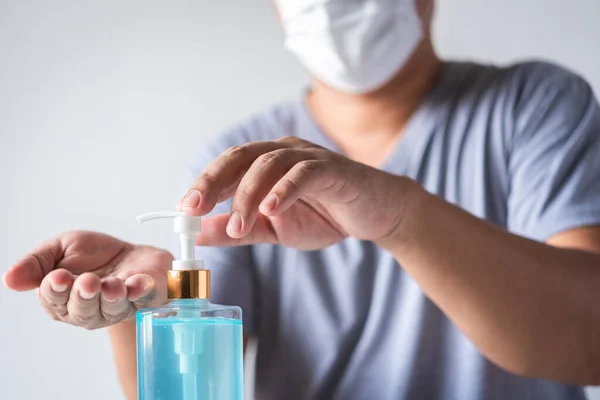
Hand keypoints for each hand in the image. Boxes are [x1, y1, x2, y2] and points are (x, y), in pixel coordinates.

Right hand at [3, 231, 172, 329]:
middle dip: (83, 296)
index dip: (55, 290)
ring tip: (111, 284)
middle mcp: (90, 310)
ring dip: (111, 296)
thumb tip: (9, 279)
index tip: (57, 277)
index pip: (54, 301)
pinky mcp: (146, 299)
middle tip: (86, 281)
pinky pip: (144, 300)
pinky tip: (137, 284)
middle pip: (83, 310)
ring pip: (112, 309)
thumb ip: (36, 263)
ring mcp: (119, 308)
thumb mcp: (60, 249)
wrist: (132, 253)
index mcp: (63, 300)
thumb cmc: (93, 256)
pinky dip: (142, 292)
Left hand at [179, 136, 417, 249]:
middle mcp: (284, 152)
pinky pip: (304, 173)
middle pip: (241, 157)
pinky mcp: (333, 169)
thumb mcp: (273, 229)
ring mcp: (309, 157)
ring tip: (238, 226)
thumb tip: (198, 234)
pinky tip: (271, 209)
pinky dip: (285, 190)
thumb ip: (239, 229)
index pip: (228, 167)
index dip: (203, 185)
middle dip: (213, 182)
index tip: (183, 211)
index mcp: (267, 163)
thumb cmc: (325, 215)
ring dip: (248, 196)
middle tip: (194, 209)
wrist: (376, 214)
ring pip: (269, 164)